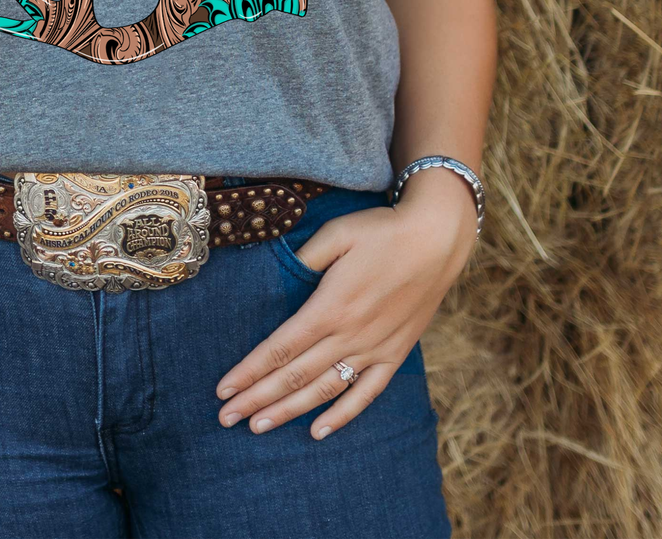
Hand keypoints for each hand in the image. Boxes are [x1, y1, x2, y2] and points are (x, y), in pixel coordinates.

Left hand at [214, 172, 476, 439]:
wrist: (437, 238)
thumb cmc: (382, 230)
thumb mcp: (336, 234)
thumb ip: (304, 259)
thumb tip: (277, 275)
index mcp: (330, 306)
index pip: (280, 349)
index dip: (249, 372)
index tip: (223, 390)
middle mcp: (350, 335)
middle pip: (295, 376)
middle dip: (258, 399)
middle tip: (227, 419)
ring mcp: (374, 348)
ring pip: (324, 389)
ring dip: (289, 411)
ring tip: (259, 428)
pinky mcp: (395, 353)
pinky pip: (366, 393)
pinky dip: (342, 415)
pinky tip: (319, 432)